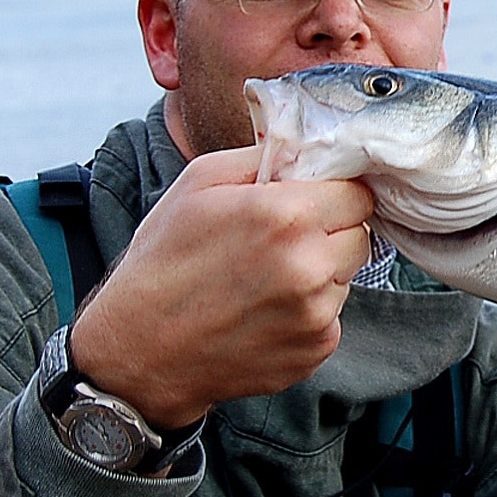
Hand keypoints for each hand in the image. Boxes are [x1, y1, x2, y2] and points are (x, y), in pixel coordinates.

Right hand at [66, 145, 373, 427]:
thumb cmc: (163, 261)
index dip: (333, 195)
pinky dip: (308, 313)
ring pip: (346, 277)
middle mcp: (312, 267)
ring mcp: (317, 314)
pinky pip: (331, 317)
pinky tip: (263, 313)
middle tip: (281, 242)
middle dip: (329, 232)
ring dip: (320, 274)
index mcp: (288, 216)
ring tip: (263, 280)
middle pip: (359, 235)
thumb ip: (265, 156)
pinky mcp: (316, 350)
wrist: (138, 351)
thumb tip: (309, 146)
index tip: (308, 203)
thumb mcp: (199, 182)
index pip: (358, 193)